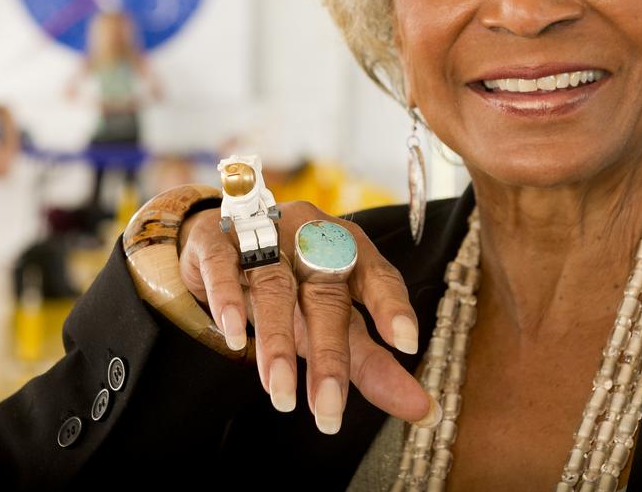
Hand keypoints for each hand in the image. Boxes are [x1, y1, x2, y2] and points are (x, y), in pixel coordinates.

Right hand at [178, 202, 436, 434]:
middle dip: (328, 353)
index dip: (392, 305)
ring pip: (275, 284)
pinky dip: (230, 299)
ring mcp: (264, 231)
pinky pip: (224, 264)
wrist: (222, 245)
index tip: (407, 344)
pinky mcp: (218, 237)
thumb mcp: (333, 320)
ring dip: (277, 341)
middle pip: (325, 292)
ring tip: (281, 394)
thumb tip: (423, 411)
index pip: (378, 274)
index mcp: (348, 248)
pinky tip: (237, 337)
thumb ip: (372, 363)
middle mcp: (310, 233)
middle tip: (329, 410)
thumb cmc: (292, 286)